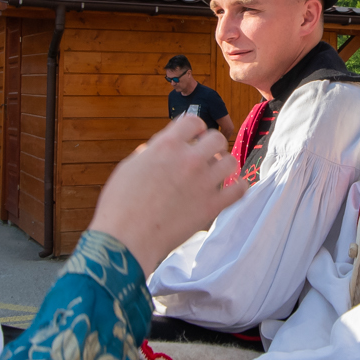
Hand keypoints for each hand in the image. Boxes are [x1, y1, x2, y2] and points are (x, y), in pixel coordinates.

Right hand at [91, 114, 247, 271]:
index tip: (193, 137)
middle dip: (211, 145)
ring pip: (230, 161)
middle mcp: (189, 159)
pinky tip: (232, 189)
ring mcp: (203, 182)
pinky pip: (239, 189)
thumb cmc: (120, 205)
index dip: (194, 128)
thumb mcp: (129, 166)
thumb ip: (151, 152)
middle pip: (217, 138)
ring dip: (224, 165)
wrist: (127, 238)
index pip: (193, 121)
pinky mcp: (212, 205)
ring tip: (217, 173)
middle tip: (205, 157)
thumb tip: (161, 148)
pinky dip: (238, 187)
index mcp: (166, 145)